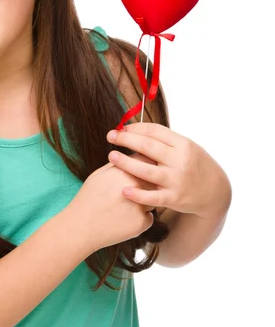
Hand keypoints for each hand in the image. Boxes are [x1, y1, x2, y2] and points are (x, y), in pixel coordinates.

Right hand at [67, 157, 157, 253]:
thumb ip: (119, 165)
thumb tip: (133, 157)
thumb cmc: (88, 198)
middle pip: (154, 180)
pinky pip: (148, 218)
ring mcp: (140, 204)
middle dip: (146, 185)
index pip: (147, 160)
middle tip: (130, 193)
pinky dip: (138, 220)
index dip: (145, 166)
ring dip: (143, 203)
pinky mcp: (141, 222)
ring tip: (122, 208)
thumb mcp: (99, 175)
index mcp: (125, 170)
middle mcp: (136, 185)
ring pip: (153, 200)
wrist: (80, 227)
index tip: (139, 172)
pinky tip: (122, 221)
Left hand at [106, 122, 230, 218]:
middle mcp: (180, 161)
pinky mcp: (174, 198)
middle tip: (109, 136)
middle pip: (148, 147)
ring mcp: (177, 180)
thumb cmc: (194, 165)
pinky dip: (138, 194)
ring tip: (111, 156)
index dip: (135, 128)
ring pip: (146, 170)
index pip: (155, 131)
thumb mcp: (186, 147)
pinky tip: (124, 190)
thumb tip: (133, 128)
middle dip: (126, 139)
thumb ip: (164, 140)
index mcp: (183, 144)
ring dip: (126, 163)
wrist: (215, 192)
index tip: (120, 128)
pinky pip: (153, 197)